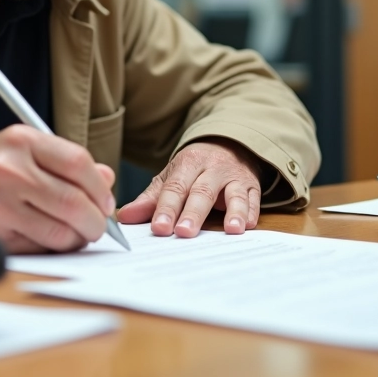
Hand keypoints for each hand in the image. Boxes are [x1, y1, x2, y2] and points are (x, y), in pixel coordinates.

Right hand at [0, 124, 115, 253]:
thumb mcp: (24, 152)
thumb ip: (66, 163)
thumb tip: (107, 181)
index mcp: (20, 140)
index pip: (79, 163)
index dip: (100, 188)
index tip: (105, 201)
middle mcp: (7, 169)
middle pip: (74, 201)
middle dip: (95, 221)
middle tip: (97, 227)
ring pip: (61, 232)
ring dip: (76, 239)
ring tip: (74, 235)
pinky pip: (39, 249)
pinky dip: (52, 250)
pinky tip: (46, 240)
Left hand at [117, 138, 262, 237]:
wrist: (229, 143)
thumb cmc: (195, 168)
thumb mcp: (172, 176)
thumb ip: (150, 198)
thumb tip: (124, 216)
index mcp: (188, 163)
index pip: (175, 188)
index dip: (166, 208)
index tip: (159, 228)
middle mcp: (212, 168)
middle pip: (202, 191)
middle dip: (193, 213)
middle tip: (183, 233)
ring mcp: (235, 176)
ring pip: (234, 194)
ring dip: (234, 211)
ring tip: (232, 229)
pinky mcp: (253, 185)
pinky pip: (254, 198)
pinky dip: (252, 211)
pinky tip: (248, 225)